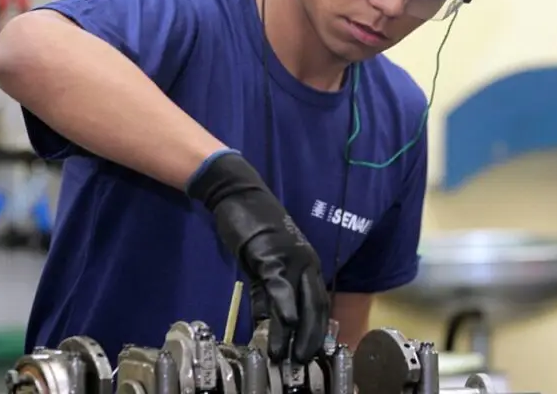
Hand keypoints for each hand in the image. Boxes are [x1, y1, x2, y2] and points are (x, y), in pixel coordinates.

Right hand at [186, 150, 329, 362]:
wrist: (238, 195)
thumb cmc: (251, 227)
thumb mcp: (262, 264)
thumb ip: (266, 292)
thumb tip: (266, 322)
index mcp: (308, 263)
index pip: (318, 302)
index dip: (316, 329)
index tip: (311, 351)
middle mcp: (306, 262)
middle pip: (316, 306)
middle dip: (311, 337)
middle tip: (304, 361)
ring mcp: (291, 258)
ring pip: (301, 302)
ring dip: (297, 332)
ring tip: (291, 357)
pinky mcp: (272, 256)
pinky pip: (280, 287)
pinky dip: (284, 308)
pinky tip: (284, 326)